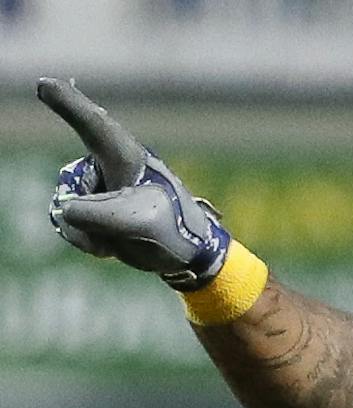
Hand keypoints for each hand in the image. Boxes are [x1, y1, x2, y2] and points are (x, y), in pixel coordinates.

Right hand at [37, 77, 229, 287]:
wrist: (185, 255)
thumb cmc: (172, 232)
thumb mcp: (136, 224)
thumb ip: (95, 214)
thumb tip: (65, 209)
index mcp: (126, 157)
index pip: (93, 124)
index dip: (68, 104)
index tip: (44, 85)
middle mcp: (108, 163)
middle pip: (72, 182)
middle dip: (87, 214)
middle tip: (120, 232)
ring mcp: (99, 183)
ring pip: (67, 204)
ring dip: (85, 231)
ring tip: (116, 243)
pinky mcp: (94, 204)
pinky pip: (70, 220)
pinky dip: (85, 238)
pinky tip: (108, 247)